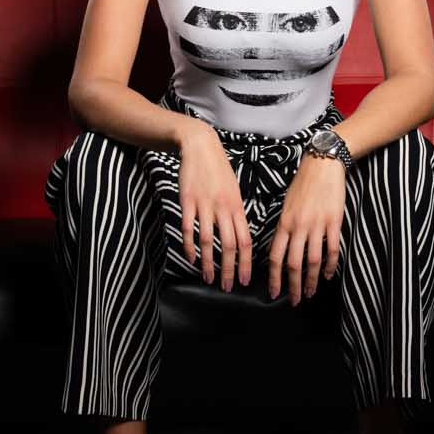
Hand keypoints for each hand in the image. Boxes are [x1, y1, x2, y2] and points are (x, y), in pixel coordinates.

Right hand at [178, 121, 252, 291]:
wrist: (201, 146)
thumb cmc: (218, 170)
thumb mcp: (234, 191)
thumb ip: (236, 214)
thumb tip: (240, 238)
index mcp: (237, 207)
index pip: (245, 241)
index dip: (246, 263)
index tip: (245, 280)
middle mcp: (223, 208)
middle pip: (229, 245)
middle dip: (228, 270)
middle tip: (226, 287)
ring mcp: (205, 205)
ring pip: (208, 240)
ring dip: (208, 263)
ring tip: (208, 278)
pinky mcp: (188, 201)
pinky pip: (189, 228)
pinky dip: (189, 246)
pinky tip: (190, 258)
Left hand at [268, 152, 344, 304]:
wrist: (323, 164)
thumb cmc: (303, 183)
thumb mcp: (287, 204)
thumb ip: (284, 226)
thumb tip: (281, 247)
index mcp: (284, 222)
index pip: (275, 256)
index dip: (274, 277)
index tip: (274, 292)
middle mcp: (298, 226)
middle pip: (293, 264)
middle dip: (292, 285)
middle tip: (294, 300)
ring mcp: (317, 225)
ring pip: (312, 260)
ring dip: (311, 280)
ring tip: (310, 292)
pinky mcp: (334, 222)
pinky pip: (332, 249)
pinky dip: (330, 265)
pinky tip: (327, 275)